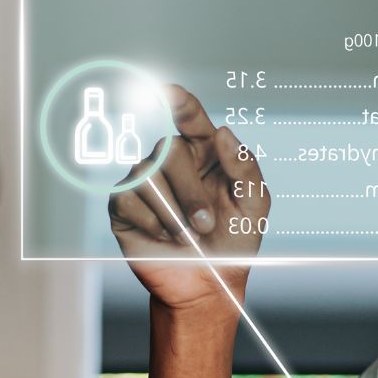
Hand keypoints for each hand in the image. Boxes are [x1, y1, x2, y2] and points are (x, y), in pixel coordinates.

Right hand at [107, 85, 268, 311]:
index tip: (169, 91)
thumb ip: (246, 169)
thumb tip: (223, 132)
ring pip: (147, 175)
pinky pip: (128, 198)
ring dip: (173, 213)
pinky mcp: (123, 206)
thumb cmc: (234, 243)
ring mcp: (145, 182)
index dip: (180, 102)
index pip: (190, 117)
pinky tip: (164, 237)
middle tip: (205, 224)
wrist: (209, 286)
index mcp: (205, 154)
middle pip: (169, 150)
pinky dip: (152, 223)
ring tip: (188, 237)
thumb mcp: (254, 207)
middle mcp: (171, 162)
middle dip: (190, 191)